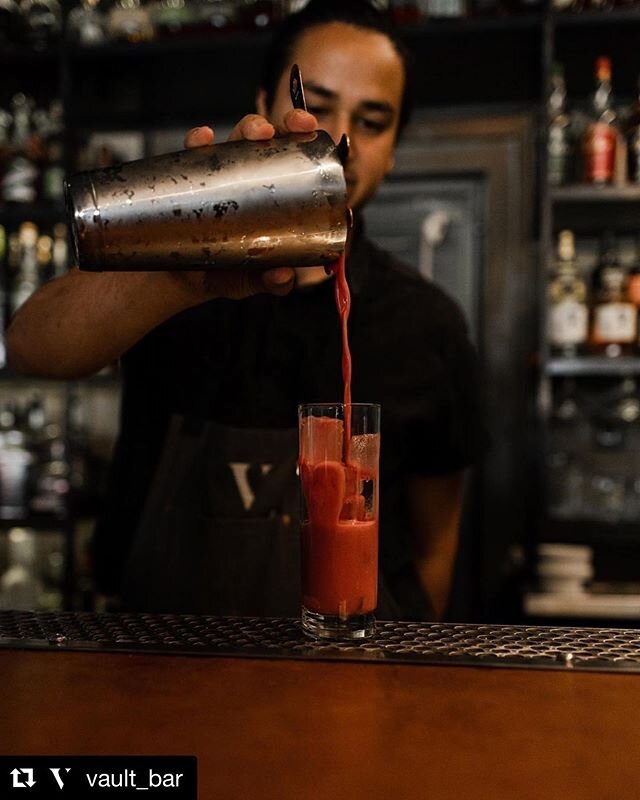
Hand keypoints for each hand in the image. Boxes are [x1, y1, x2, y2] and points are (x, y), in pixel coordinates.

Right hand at [174, 110, 317, 301]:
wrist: (183, 280)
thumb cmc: (227, 273)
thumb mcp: (253, 281)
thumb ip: (272, 283)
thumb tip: (284, 276)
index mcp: (272, 191)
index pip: (292, 155)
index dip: (302, 138)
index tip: (311, 130)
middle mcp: (247, 175)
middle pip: (266, 139)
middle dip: (278, 125)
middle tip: (283, 132)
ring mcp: (219, 174)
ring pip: (235, 139)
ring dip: (248, 128)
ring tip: (256, 134)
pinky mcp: (189, 178)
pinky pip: (193, 153)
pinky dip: (198, 141)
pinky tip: (204, 140)